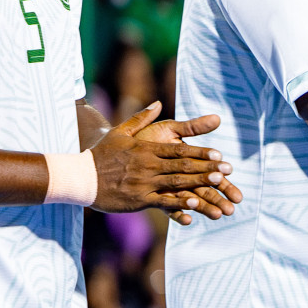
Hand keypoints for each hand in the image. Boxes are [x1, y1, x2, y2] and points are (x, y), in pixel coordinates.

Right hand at [89, 102, 234, 215]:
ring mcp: (144, 183)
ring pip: (177, 182)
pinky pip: (163, 202)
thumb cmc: (100, 154)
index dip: (202, 152)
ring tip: (219, 184)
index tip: (220, 155)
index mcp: (147, 149)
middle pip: (183, 165)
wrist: (79, 177)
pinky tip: (195, 205)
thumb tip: (157, 102)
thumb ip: (141, 118)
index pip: (180, 149)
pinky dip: (180, 203)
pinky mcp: (138, 200)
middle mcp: (148, 165)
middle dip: (208, 168)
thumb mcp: (120, 132)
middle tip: (228, 170)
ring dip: (199, 183)